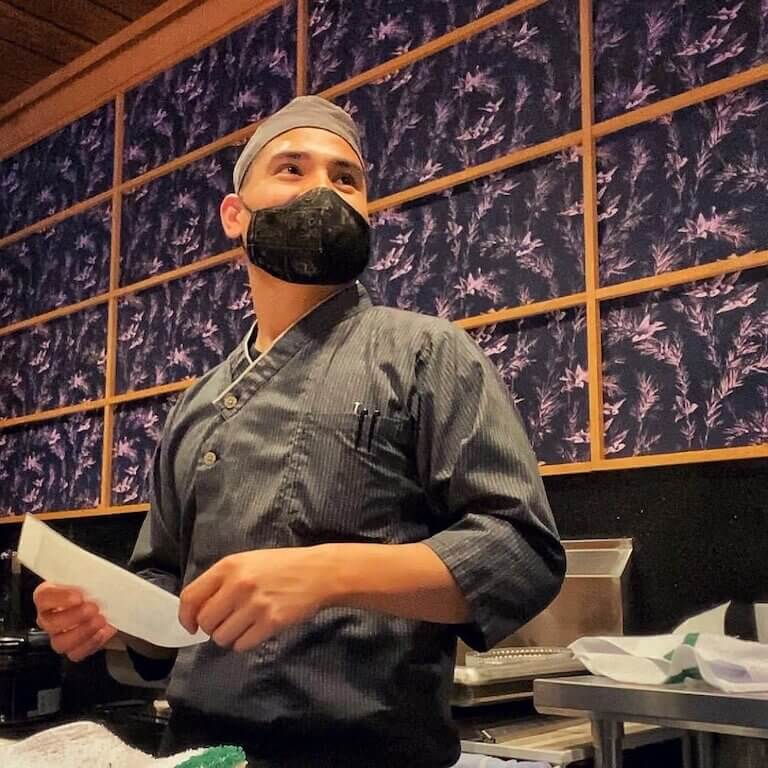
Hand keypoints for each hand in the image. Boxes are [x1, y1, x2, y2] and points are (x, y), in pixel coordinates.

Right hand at [33, 581, 116, 661]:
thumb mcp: (90, 577)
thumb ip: (86, 577)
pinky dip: (91, 644)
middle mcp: (49, 617)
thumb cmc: (94, 588)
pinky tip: (102, 632)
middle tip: (93, 608)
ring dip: (82, 632)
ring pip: (60, 642)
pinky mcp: (73, 648)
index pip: (43, 597)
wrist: (110, 603)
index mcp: (49, 596)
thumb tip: (96, 577)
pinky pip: (76, 653)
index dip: (59, 598)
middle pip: (50, 623)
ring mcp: (59, 635)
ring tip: (100, 620)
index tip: (79, 596)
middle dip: (74, 616)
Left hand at [178, 548, 332, 651]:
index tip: (191, 626)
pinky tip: (257, 629)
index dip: (185, 616)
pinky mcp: (271, 622)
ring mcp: (255, 604)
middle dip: (211, 628)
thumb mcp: (247, 562)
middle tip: (226, 623)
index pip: (190, 597)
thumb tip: (198, 611)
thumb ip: (222, 582)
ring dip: (229, 637)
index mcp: (229, 566)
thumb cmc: (281, 566)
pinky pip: (242, 645)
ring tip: (245, 625)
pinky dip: (245, 642)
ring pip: (222, 637)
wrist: (318, 572)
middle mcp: (238, 585)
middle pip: (206, 622)